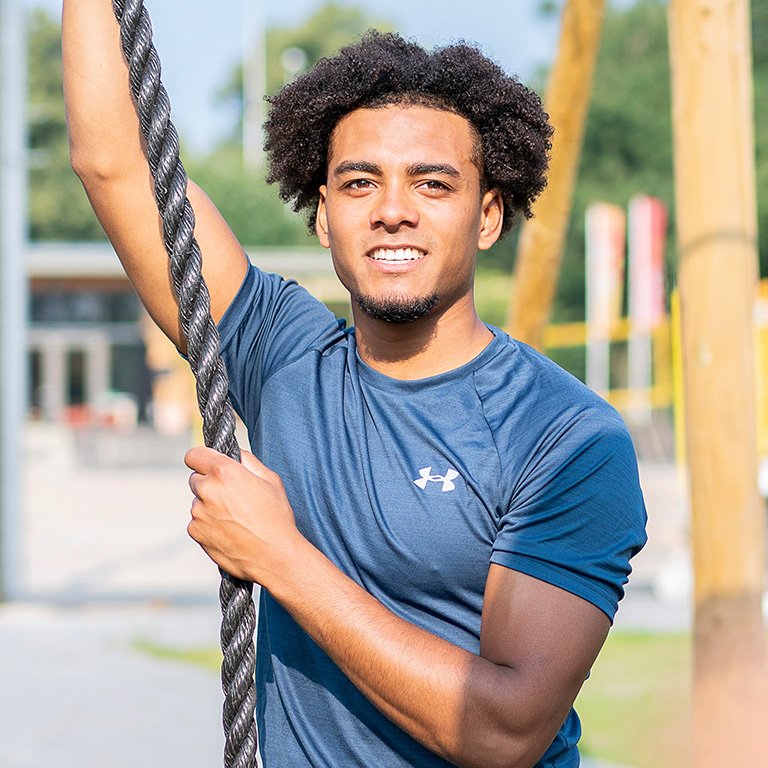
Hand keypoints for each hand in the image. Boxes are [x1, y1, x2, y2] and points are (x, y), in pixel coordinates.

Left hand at [185, 446, 299, 584]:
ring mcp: (199, 513)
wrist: (274, 556)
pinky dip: (208, 523)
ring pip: (198, 501)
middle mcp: (207, 490)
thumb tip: (236, 455)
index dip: (202, 458)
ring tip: (235, 517)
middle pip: (196, 478)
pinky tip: (229, 530)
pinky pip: (198, 521)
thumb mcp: (270, 480)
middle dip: (210, 483)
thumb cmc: (276, 517)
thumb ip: (249, 461)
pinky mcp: (195, 532)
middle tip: (232, 495)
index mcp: (225, 472)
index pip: (194, 455)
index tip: (209, 464)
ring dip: (209, 504)